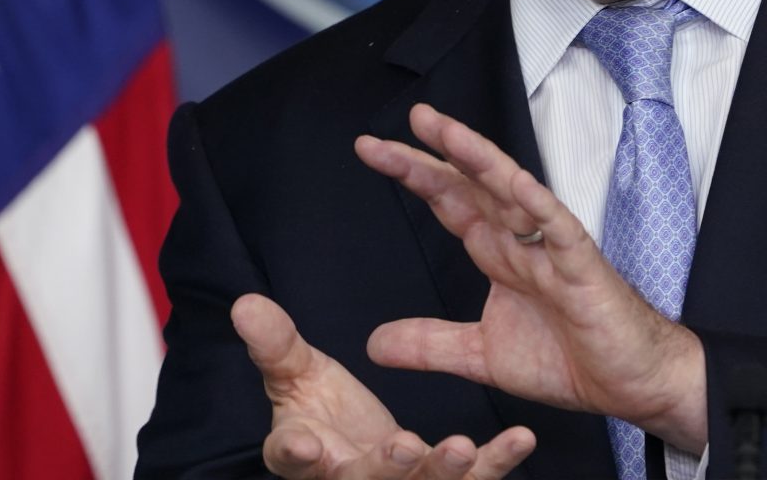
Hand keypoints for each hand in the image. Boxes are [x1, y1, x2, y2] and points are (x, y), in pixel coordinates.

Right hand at [231, 292, 536, 479]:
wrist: (359, 449)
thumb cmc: (323, 413)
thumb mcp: (296, 376)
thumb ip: (275, 345)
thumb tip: (245, 303)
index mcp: (307, 456)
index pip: (294, 458)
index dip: (297, 451)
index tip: (305, 441)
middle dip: (384, 469)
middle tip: (402, 447)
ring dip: (443, 470)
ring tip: (462, 446)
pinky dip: (498, 463)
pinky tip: (522, 439)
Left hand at [354, 103, 709, 452]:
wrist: (628, 384)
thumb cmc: (569, 360)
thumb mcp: (481, 355)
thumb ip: (430, 344)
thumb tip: (374, 343)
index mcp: (498, 253)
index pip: (449, 201)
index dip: (414, 174)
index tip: (372, 149)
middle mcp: (521, 241)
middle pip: (471, 186)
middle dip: (433, 155)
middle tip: (393, 130)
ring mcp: (552, 249)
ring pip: (512, 192)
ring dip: (479, 160)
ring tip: (445, 132)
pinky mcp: (583, 268)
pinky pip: (559, 229)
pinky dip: (538, 204)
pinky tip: (514, 182)